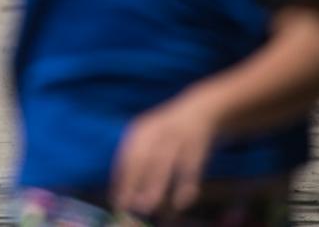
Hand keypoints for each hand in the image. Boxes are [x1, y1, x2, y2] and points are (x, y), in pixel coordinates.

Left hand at [111, 90, 218, 216]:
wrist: (201, 111)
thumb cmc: (169, 131)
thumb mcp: (149, 137)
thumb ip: (136, 159)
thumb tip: (121, 188)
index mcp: (141, 130)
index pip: (127, 155)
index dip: (121, 178)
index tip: (117, 199)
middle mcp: (157, 132)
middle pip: (143, 159)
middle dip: (134, 182)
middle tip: (129, 206)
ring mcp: (178, 138)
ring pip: (164, 164)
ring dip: (154, 186)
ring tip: (147, 206)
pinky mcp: (197, 147)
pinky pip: (190, 170)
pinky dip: (185, 187)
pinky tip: (179, 204)